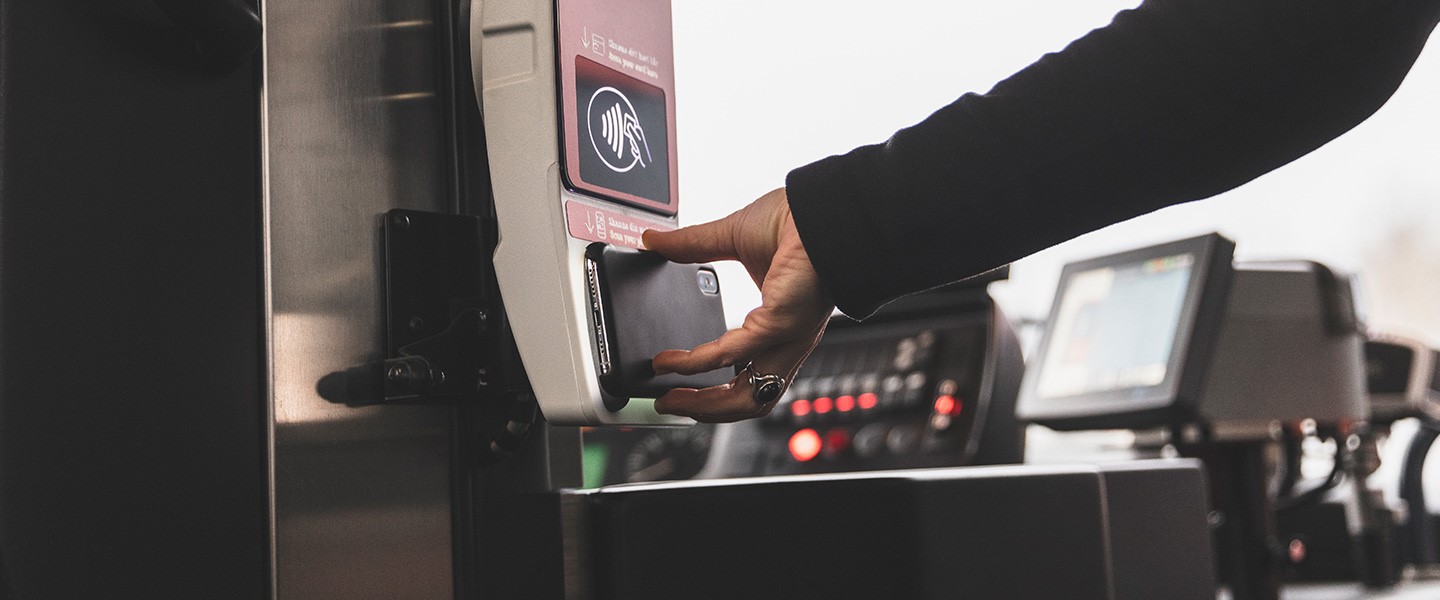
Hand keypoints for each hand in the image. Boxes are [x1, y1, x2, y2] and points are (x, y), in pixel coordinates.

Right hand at [642, 188, 833, 422]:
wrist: (820, 206)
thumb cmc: (796, 220)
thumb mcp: (731, 237)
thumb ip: (691, 245)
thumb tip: (656, 241)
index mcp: (780, 324)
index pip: (750, 375)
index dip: (716, 390)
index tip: (681, 389)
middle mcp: (786, 340)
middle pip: (747, 400)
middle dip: (703, 409)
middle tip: (669, 403)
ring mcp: (785, 337)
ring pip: (744, 396)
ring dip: (701, 403)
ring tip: (668, 398)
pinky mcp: (779, 324)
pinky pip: (730, 355)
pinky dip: (697, 364)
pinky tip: (673, 362)